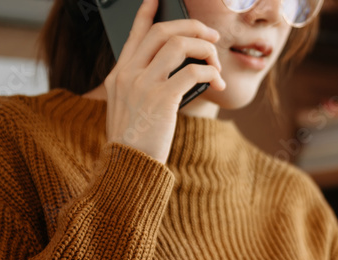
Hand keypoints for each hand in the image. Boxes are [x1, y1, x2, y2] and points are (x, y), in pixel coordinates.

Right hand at [103, 0, 226, 163]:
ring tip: (217, 65)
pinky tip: (218, 82)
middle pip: (162, 32)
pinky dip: (211, 73)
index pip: (134, 34)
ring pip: (180, 45)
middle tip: (212, 37)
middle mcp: (128, 74)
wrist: (127, 166)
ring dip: (206, 50)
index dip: (147, 13)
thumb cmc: (134, 142)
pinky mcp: (162, 99)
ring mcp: (143, 85)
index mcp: (119, 74)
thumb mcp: (128, 108)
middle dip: (193, 28)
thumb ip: (142, 86)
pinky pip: (194, 72)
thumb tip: (179, 70)